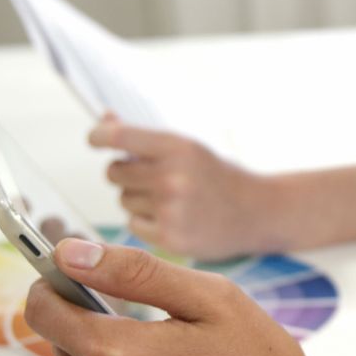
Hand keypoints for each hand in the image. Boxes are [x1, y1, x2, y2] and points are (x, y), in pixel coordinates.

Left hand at [89, 116, 285, 258]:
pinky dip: (147, 222)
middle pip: (114, 172)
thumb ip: (145, 138)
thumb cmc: (220, 177)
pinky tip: (174, 218)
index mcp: (178, 147)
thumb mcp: (190, 149)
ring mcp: (171, 209)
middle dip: (127, 173)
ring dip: (138, 199)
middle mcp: (172, 177)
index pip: (118, 136)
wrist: (259, 212)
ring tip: (172, 200)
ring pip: (123, 199)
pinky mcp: (170, 238)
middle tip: (153, 177)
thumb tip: (104, 118)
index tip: (96, 140)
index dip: (99, 136)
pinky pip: (133, 224)